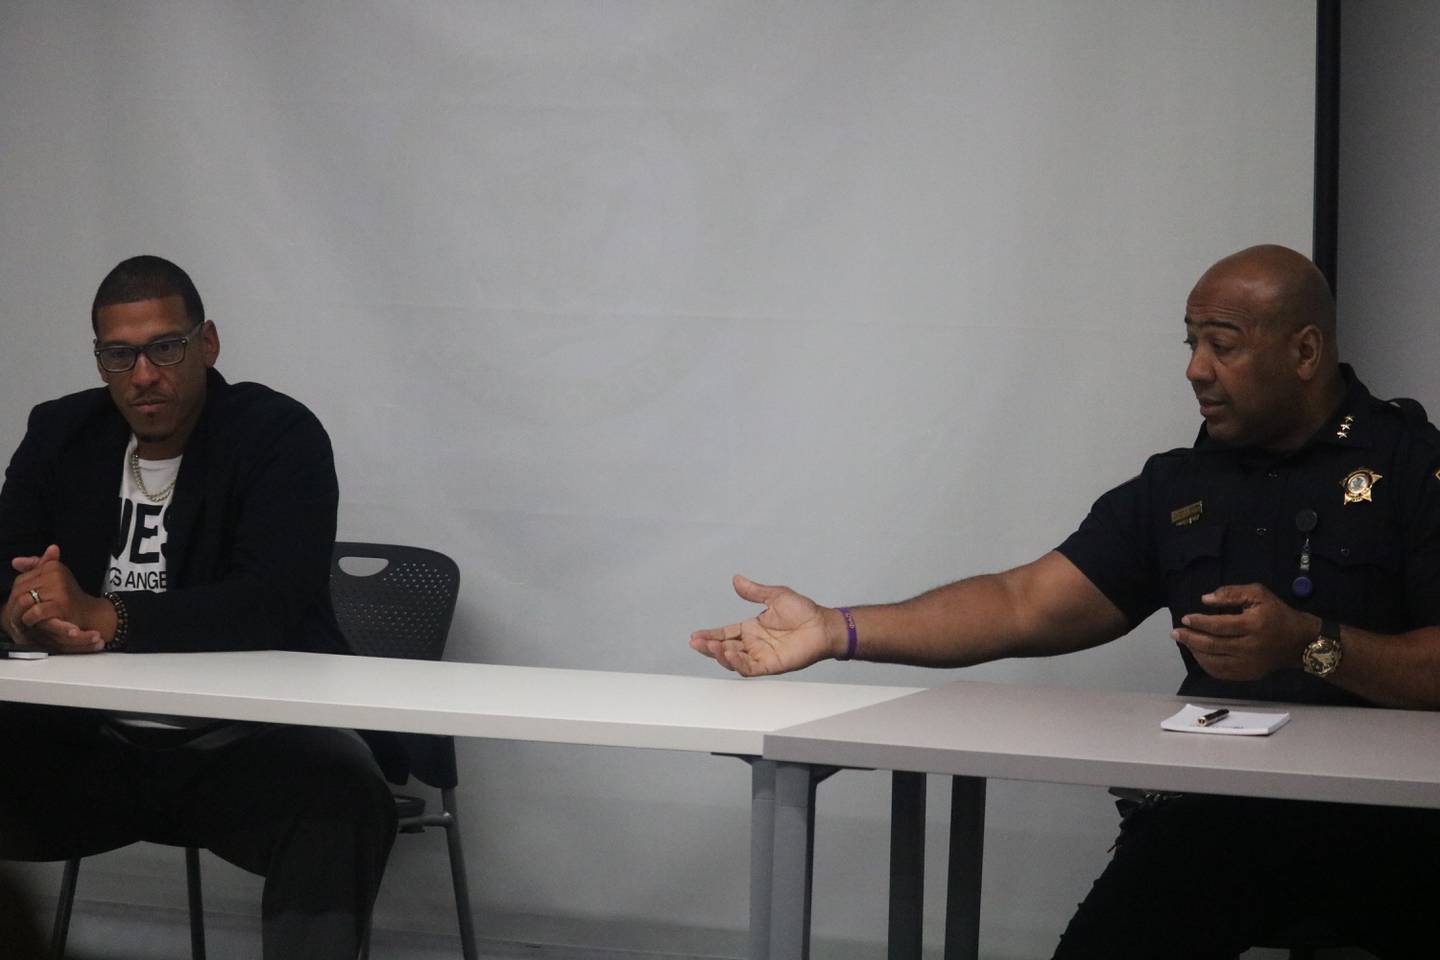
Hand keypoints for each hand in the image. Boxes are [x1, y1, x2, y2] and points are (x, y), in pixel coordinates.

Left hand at [6, 545, 108, 653]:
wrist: (88, 614)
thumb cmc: (67, 598)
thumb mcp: (53, 578)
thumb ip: (35, 567)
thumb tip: (16, 562)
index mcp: (53, 566)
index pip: (20, 580)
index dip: (19, 595)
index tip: (25, 604)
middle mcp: (56, 575)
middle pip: (20, 590)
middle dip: (16, 605)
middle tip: (21, 614)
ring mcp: (59, 590)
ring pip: (24, 600)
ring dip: (20, 613)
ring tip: (24, 619)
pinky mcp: (61, 605)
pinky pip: (35, 611)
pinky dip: (30, 619)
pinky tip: (32, 622)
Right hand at [689, 574, 837, 676]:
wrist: (823, 625)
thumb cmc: (804, 611)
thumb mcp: (775, 596)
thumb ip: (754, 591)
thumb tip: (735, 579)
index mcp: (751, 629)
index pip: (725, 633)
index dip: (710, 635)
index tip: (695, 636)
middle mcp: (754, 644)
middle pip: (725, 648)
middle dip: (709, 647)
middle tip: (697, 642)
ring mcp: (761, 655)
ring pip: (734, 660)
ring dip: (720, 655)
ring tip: (711, 646)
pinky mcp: (771, 665)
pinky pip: (750, 668)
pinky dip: (738, 663)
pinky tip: (730, 654)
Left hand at [1171, 583, 1314, 680]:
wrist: (1300, 642)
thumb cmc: (1277, 614)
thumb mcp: (1259, 594)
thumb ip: (1232, 593)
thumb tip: (1205, 599)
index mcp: (1253, 625)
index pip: (1219, 626)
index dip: (1199, 622)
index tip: (1185, 619)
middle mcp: (1250, 647)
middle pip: (1213, 645)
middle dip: (1190, 638)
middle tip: (1175, 633)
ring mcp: (1249, 664)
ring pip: (1214, 661)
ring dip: (1195, 652)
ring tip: (1184, 642)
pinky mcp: (1249, 674)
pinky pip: (1221, 673)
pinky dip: (1206, 665)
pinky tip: (1199, 655)